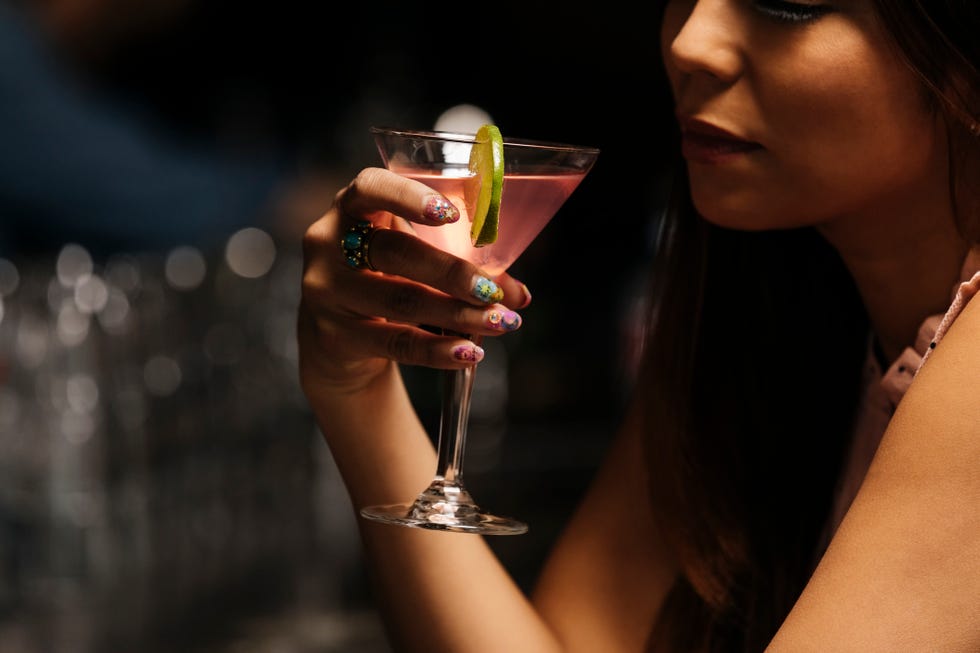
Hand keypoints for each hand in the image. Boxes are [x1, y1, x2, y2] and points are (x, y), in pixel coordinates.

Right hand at [298, 167, 529, 395]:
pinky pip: (395, 342)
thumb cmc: (385, 280)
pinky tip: (469, 352)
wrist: (336, 338)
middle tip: (494, 291)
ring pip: (400, 301)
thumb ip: (466, 266)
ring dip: (457, 314)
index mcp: (350, 208)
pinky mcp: (334, 337)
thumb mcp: (413, 259)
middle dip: (451, 272)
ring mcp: (325, 292)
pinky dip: (437, 349)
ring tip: (500, 323)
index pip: (371, 188)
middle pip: (394, 253)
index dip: (409, 198)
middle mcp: (328, 244)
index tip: (451, 215)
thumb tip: (519, 295)